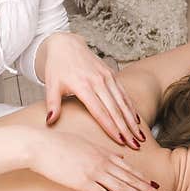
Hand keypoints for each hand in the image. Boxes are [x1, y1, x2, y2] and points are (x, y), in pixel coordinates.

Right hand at [27, 127, 161, 190]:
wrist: (39, 146)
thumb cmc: (57, 144)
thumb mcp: (85, 143)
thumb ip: (103, 150)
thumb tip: (119, 156)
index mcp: (102, 152)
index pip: (127, 168)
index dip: (142, 177)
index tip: (154, 184)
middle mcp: (101, 162)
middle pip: (129, 178)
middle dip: (146, 188)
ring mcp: (93, 172)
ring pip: (121, 186)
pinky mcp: (81, 182)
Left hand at [40, 32, 144, 147]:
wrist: (66, 44)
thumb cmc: (57, 67)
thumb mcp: (51, 85)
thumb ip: (52, 104)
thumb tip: (49, 122)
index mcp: (83, 85)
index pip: (100, 111)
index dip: (110, 127)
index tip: (119, 140)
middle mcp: (98, 81)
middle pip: (115, 110)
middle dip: (126, 129)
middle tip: (135, 145)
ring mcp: (107, 77)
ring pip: (123, 103)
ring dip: (132, 121)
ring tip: (139, 137)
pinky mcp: (112, 74)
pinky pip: (124, 94)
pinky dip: (131, 108)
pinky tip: (136, 121)